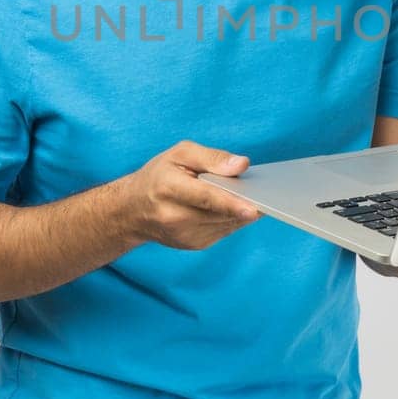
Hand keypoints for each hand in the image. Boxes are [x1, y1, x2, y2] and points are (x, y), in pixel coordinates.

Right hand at [122, 141, 262, 250]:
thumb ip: (211, 157)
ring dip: (241, 211)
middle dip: (244, 203)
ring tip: (251, 196)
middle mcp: (174, 216)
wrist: (132, 210)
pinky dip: (233, 218)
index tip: (255, 207)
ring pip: (226, 223)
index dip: (231, 203)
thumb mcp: (179, 154)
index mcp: (168, 188)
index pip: (205, 197)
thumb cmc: (158, 176)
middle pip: (220, 213)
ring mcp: (184, 235)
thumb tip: (242, 165)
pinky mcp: (194, 244)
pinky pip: (224, 230)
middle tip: (265, 192)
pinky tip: (235, 206)